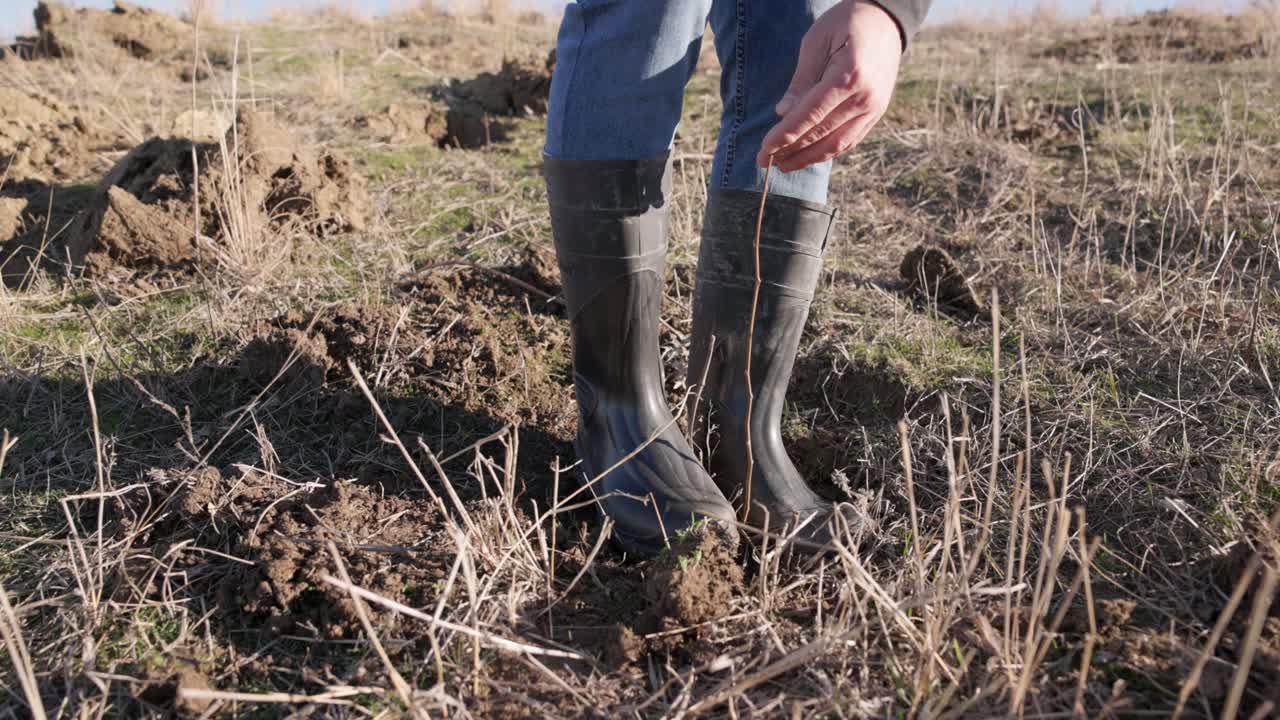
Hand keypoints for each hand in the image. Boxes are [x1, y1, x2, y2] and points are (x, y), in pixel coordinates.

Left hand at [757, 0, 902, 172]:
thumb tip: (783, 114)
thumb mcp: (816, 42)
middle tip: (764, 161)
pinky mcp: (876, 113)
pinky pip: (850, 140)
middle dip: (791, 151)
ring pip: (837, 144)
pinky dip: (827, 151)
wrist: (885, 20)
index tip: (765, 149)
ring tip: (783, 164)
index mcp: (849, 75)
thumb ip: (801, 81)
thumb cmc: (845, 24)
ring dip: (808, 158)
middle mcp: (865, 97)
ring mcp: (874, 108)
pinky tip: (807, 155)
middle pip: (822, 134)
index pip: (811, 115)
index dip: (786, 135)